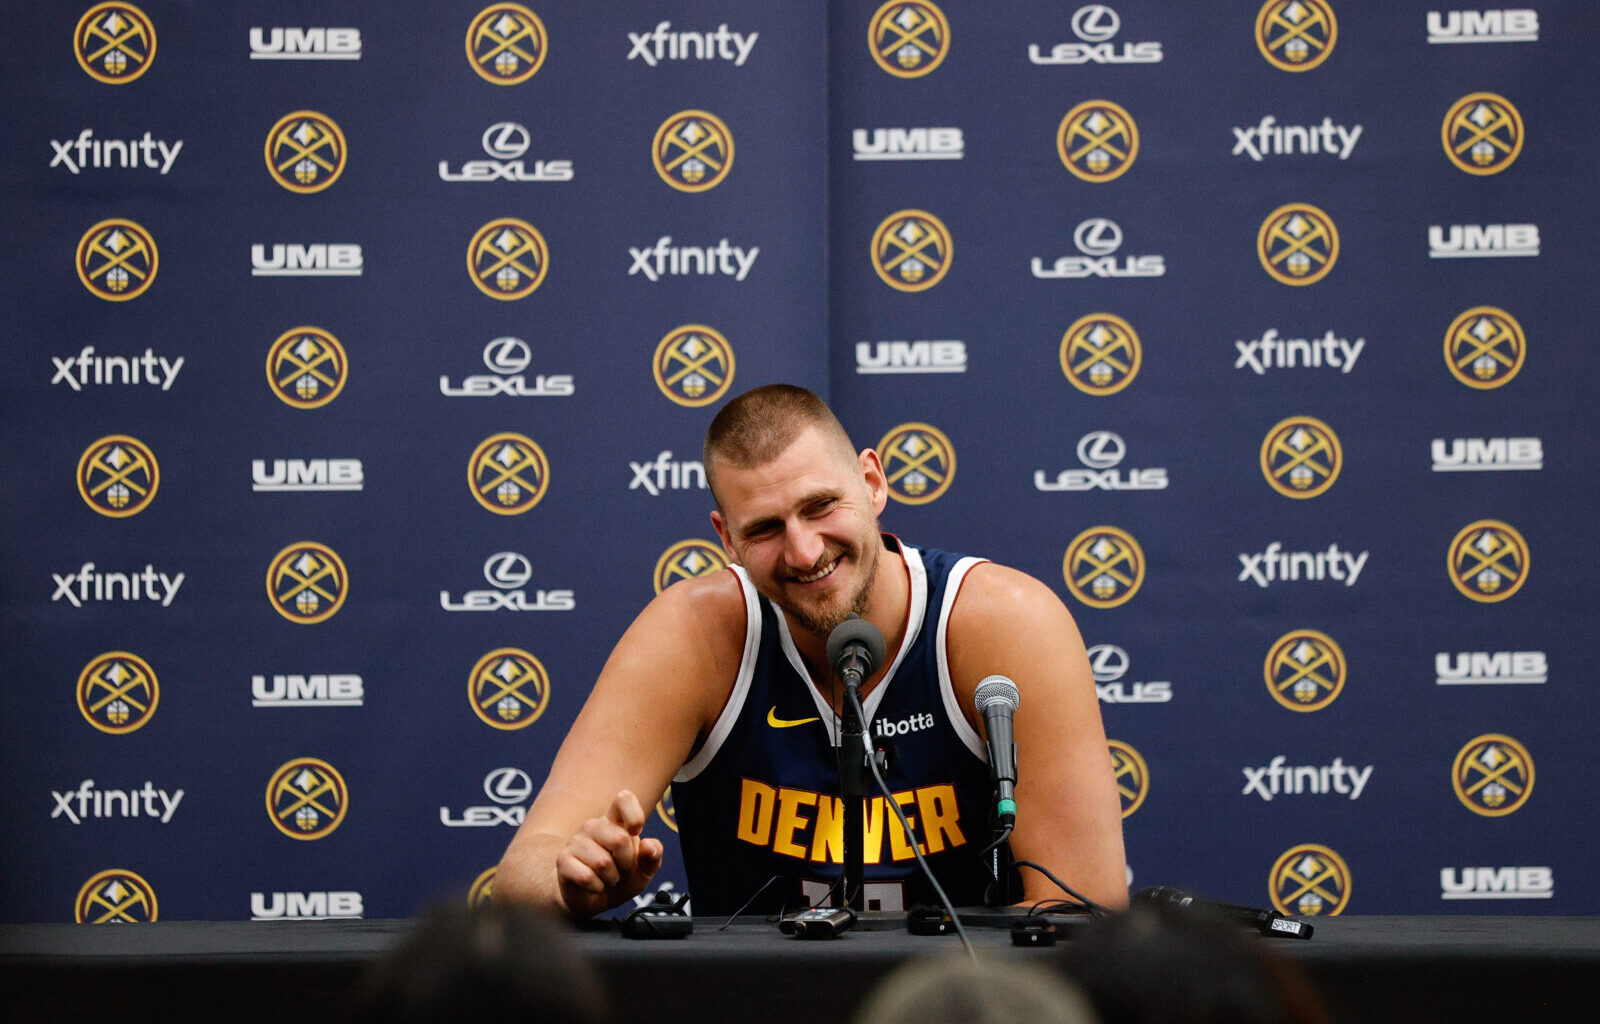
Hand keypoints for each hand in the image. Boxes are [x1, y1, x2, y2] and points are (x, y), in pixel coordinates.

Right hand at [555, 790, 664, 916]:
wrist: (593, 900)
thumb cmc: (620, 879)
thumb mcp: (644, 870)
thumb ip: (653, 856)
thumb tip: (649, 845)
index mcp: (615, 822)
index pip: (623, 799)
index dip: (634, 815)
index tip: (635, 833)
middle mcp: (594, 827)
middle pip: (620, 838)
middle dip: (626, 862)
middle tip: (620, 868)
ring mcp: (576, 842)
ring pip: (603, 862)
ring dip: (610, 878)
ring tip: (606, 878)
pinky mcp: (563, 860)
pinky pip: (586, 876)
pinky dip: (596, 887)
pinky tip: (593, 885)